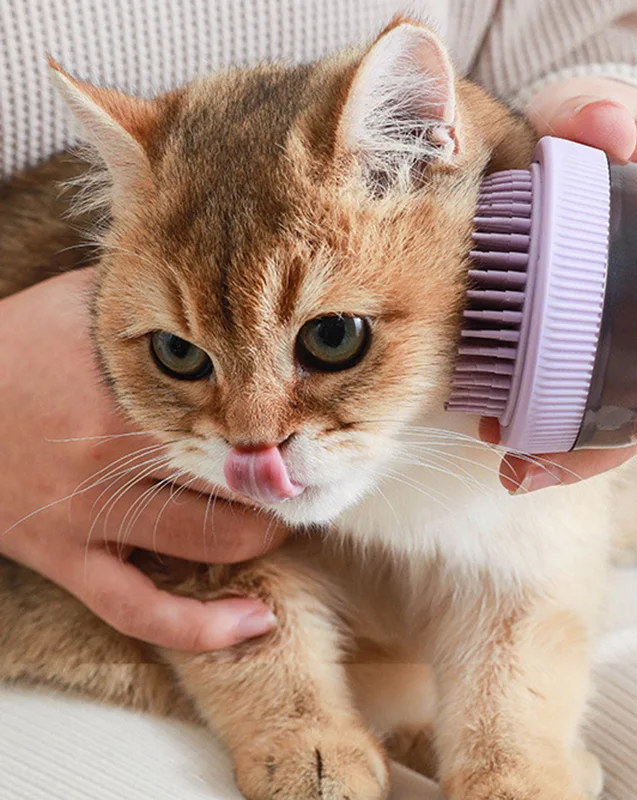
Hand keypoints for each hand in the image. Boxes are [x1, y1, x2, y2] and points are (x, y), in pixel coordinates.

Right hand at [0, 270, 290, 650]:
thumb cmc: (10, 348)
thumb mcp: (78, 303)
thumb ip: (150, 299)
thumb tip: (220, 283)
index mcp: (124, 393)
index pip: (235, 415)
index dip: (287, 422)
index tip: (317, 423)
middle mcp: (112, 459)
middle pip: (235, 479)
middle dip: (283, 478)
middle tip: (306, 469)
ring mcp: (88, 517)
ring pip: (207, 542)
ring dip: (262, 533)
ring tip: (282, 517)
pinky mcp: (65, 558)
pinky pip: (138, 609)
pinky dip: (200, 626)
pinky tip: (252, 623)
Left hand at [490, 76, 636, 492]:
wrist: (574, 175)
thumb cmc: (596, 139)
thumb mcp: (596, 108)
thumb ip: (596, 110)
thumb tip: (606, 128)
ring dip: (607, 459)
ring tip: (539, 474)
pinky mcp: (616, 367)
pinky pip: (606, 418)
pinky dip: (566, 447)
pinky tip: (514, 460)